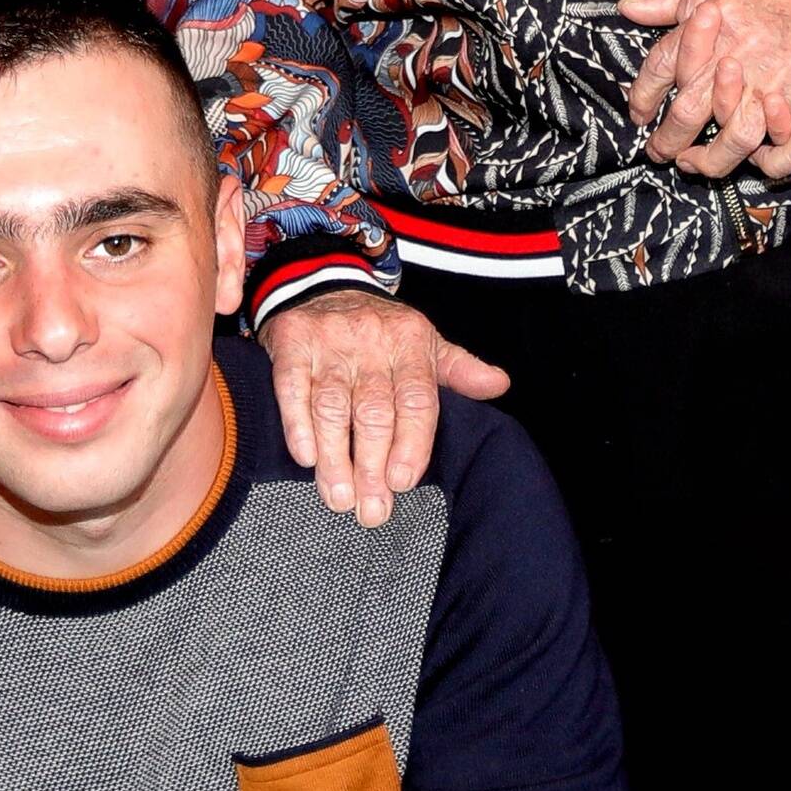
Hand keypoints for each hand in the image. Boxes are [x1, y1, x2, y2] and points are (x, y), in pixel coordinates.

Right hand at [256, 290, 509, 525]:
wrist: (323, 282)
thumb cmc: (381, 330)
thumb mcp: (426, 343)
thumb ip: (459, 370)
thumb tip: (499, 385)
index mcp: (411, 344)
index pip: (416, 400)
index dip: (412, 444)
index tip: (403, 483)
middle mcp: (371, 342)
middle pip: (374, 411)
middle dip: (372, 466)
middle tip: (370, 509)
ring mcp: (329, 342)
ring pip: (333, 406)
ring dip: (335, 457)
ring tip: (340, 498)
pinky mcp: (292, 342)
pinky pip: (292, 388)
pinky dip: (297, 425)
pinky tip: (306, 457)